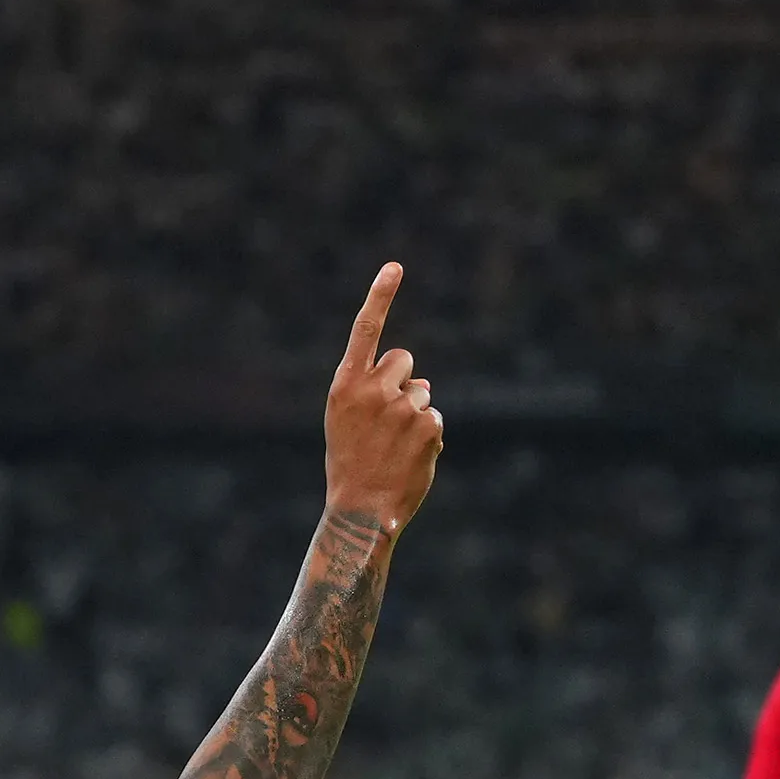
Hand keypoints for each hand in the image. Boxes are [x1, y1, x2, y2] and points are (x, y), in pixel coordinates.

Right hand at [325, 264, 442, 527]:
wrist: (360, 512)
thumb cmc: (351, 465)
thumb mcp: (348, 423)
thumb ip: (375, 393)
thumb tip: (422, 381)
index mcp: (344, 387)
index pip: (365, 332)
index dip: (380, 296)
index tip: (395, 266)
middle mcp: (372, 391)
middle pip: (403, 360)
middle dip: (403, 381)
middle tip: (386, 421)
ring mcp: (401, 407)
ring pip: (422, 393)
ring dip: (415, 415)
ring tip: (394, 448)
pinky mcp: (427, 424)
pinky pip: (435, 417)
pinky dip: (428, 437)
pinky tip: (410, 458)